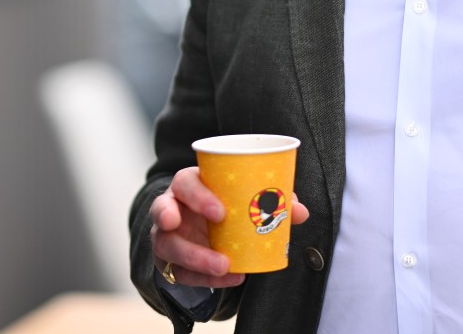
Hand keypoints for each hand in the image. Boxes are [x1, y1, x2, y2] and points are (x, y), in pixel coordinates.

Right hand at [149, 166, 309, 287]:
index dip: (198, 195)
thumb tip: (299, 211)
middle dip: (184, 222)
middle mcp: (172, 207)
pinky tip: (229, 278)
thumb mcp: (242, 199)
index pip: (184, 182)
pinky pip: (179, 272)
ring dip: (194, 257)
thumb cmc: (224, 206)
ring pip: (166, 245)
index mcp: (189, 185)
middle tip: (216, 230)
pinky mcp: (168, 261)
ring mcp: (166, 235)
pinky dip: (202, 278)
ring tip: (222, 265)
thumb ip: (271, 201)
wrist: (202, 231)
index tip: (220, 212)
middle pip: (163, 209)